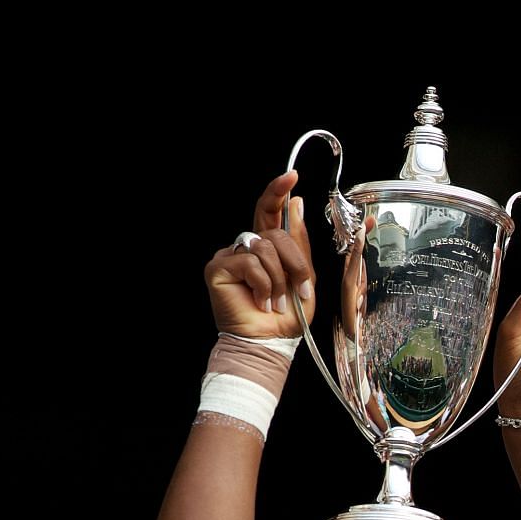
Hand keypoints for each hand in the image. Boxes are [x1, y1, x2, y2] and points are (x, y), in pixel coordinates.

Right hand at [205, 170, 314, 337]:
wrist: (269, 343)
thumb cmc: (285, 318)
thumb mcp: (303, 277)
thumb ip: (298, 243)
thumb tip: (296, 203)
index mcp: (266, 248)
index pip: (270, 213)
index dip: (278, 193)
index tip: (292, 176)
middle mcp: (246, 248)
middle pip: (275, 233)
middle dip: (295, 262)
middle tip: (299, 290)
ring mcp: (230, 256)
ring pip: (265, 247)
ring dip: (280, 279)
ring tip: (275, 301)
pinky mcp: (217, 267)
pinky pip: (250, 262)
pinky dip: (264, 284)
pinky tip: (260, 300)